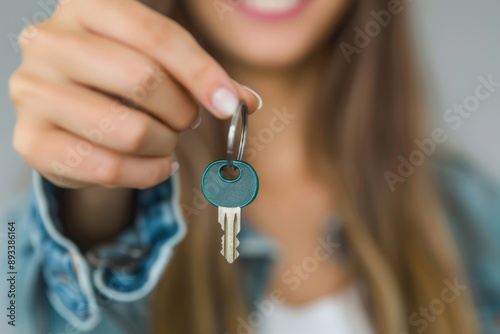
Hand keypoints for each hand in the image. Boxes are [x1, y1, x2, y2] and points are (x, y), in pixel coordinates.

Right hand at [9, 0, 259, 188]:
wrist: (68, 111)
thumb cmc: (119, 80)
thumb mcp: (158, 64)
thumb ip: (203, 78)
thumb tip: (247, 101)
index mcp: (86, 7)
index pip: (155, 36)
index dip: (200, 72)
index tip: (230, 104)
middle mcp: (49, 42)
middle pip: (142, 80)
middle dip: (181, 111)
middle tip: (187, 120)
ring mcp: (32, 90)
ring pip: (128, 130)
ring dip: (165, 145)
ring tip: (167, 142)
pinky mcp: (30, 140)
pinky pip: (107, 168)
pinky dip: (148, 174)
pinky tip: (158, 166)